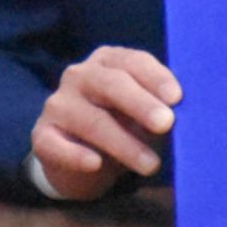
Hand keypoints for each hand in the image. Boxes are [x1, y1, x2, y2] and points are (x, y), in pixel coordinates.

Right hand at [30, 46, 180, 202]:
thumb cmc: (121, 127)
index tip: (177, 98)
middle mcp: (79, 76)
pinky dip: (76, 155)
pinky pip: (57, 145)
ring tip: (151, 164)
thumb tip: (185, 116)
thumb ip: (159, 110)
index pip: (132, 62)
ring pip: (91, 120)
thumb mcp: (141, 115)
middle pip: (111, 84)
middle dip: (140, 104)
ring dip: (123, 143)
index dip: (155, 78)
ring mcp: (57, 104)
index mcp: (108, 62)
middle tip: (166, 124)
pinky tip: (95, 164)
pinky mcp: (42, 135)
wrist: (81, 161)